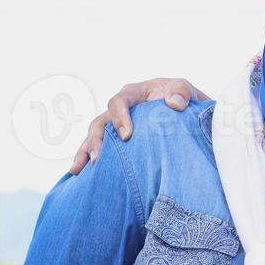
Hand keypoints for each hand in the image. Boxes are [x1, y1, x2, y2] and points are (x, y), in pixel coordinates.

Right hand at [68, 78, 208, 174]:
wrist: (185, 114)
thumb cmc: (181, 98)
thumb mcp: (185, 89)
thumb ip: (182, 91)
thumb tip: (175, 104)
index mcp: (133, 94)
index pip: (119, 102)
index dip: (119, 117)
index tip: (127, 136)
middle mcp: (119, 111)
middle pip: (100, 122)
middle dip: (97, 141)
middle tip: (99, 159)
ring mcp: (115, 127)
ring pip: (94, 138)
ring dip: (85, 153)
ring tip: (79, 170)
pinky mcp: (116, 142)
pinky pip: (99, 150)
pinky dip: (87, 161)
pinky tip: (79, 175)